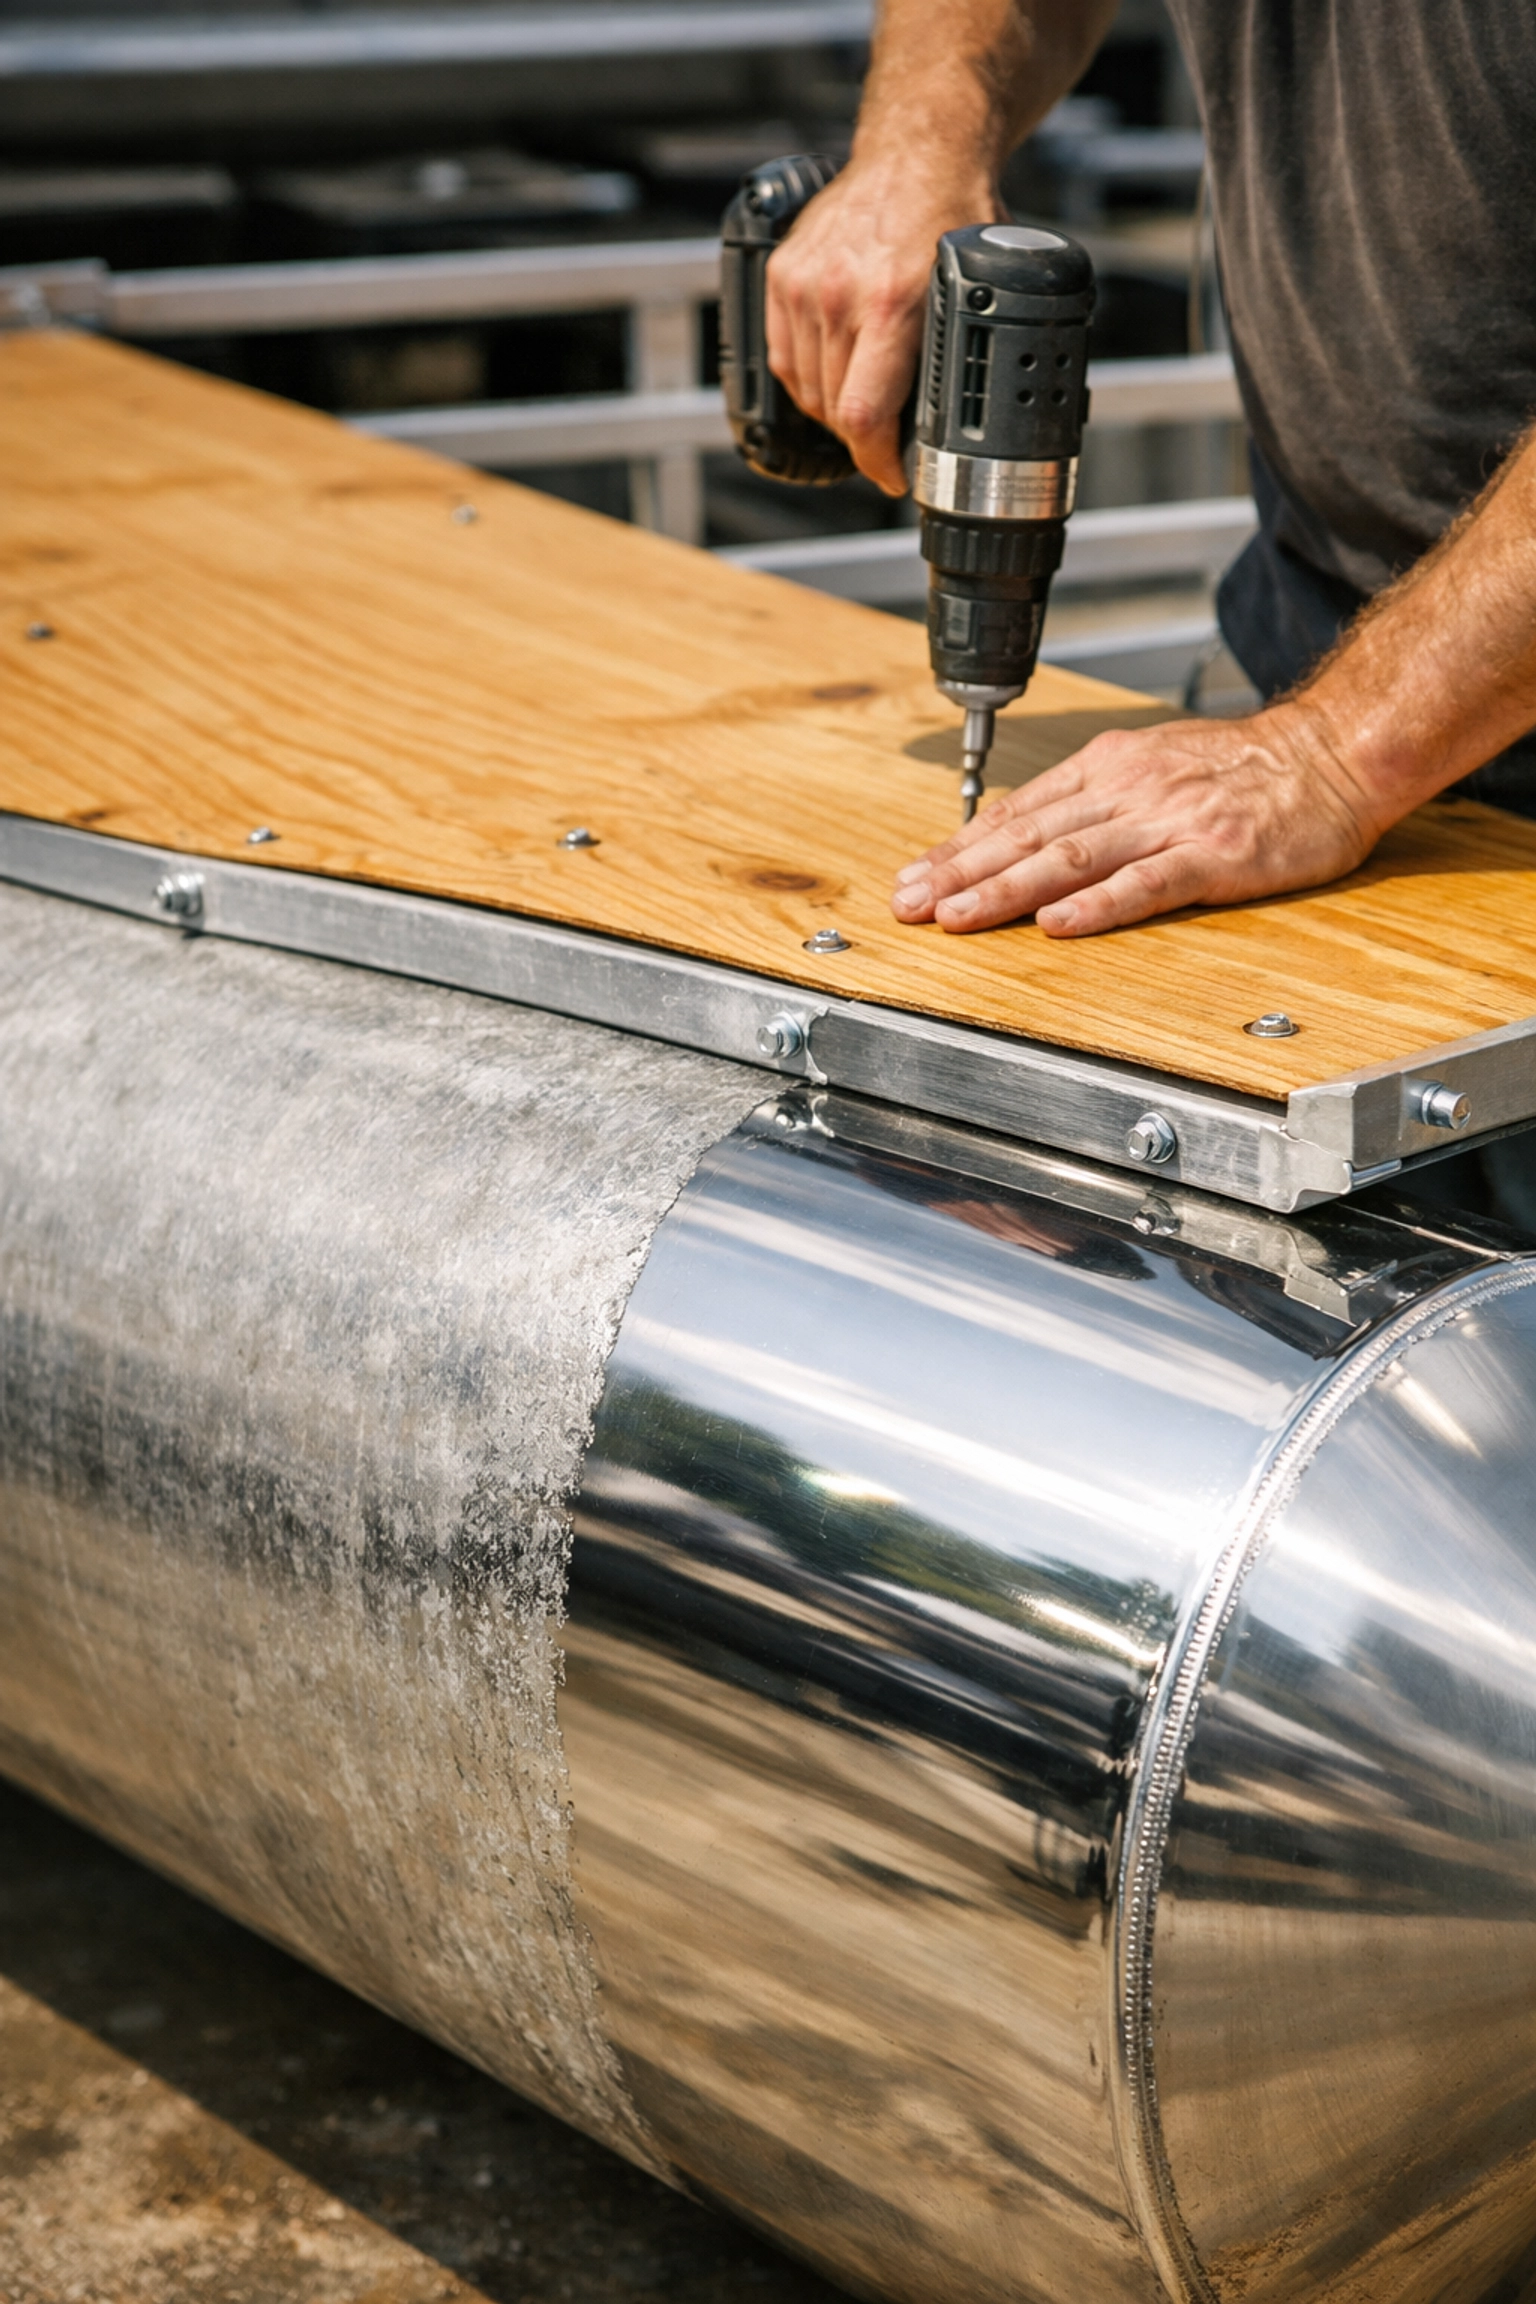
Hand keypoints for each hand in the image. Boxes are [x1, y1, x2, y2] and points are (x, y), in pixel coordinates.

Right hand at [765, 158, 1001, 494]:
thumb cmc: (954, 211)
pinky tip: (833, 377)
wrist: (917, 149)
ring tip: (865, 407)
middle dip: (864, 439)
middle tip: (888, 443)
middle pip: (835, 411)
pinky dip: (806, 380)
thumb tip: (974, 418)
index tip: (894, 476)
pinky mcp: (783, 275)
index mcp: (892, 304)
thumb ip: (966, 350)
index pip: (864, 417)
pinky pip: (784, 357)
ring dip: (834, 412)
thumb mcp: (982, 286)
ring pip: (806, 391)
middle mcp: (840, 295)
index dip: (878, 462)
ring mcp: (804, 285)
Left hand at [890, 708, 1385, 935]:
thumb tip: (1017, 831)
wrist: (1329, 753)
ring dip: (1006, 890)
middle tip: (909, 905)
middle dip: (960, 873)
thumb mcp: (1150, 763)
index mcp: (1108, 769)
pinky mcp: (1214, 856)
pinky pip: (1147, 883)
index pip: (1017, 811)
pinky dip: (1098, 905)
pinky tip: (1058, 923)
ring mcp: (1170, 823)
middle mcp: (1129, 790)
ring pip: (1071, 858)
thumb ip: (1087, 799)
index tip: (912, 877)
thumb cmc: (1241, 769)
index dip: (958, 848)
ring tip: (957, 917)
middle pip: (1028, 835)